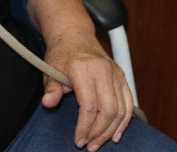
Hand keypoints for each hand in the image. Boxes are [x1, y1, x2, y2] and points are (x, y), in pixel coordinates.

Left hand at [42, 29, 132, 150]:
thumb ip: (51, 88)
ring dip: (111, 130)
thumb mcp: (50, 70)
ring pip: (121, 108)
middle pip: (109, 110)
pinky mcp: (121, 75)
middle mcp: (103, 70)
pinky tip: (116, 133)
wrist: (74, 35)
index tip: (78, 140)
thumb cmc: (61, 54)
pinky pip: (128, 101)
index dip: (84, 127)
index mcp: (84, 69)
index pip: (89, 106)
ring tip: (98, 143)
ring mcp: (115, 72)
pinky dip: (125, 119)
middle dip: (99, 132)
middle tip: (88, 145)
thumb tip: (48, 102)